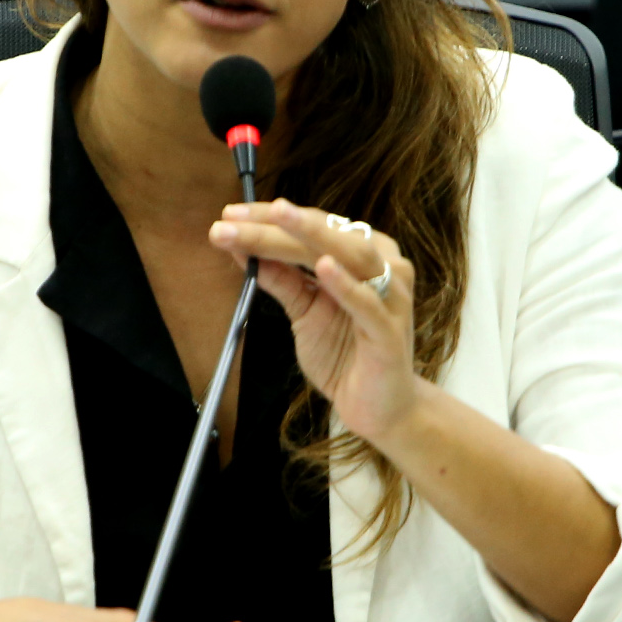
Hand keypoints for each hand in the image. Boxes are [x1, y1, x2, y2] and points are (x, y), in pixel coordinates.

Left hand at [209, 200, 420, 446]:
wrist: (376, 408)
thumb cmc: (344, 354)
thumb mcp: (304, 310)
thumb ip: (281, 279)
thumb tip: (241, 247)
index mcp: (363, 255)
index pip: (315, 224)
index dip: (271, 218)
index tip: (230, 213)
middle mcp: (383, 266)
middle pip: (326, 234)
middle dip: (276, 224)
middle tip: (233, 217)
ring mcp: (391, 296)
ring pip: (350, 255)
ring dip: (310, 234)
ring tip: (278, 216)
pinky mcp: (389, 332)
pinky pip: (367, 304)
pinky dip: (345, 284)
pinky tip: (322, 267)